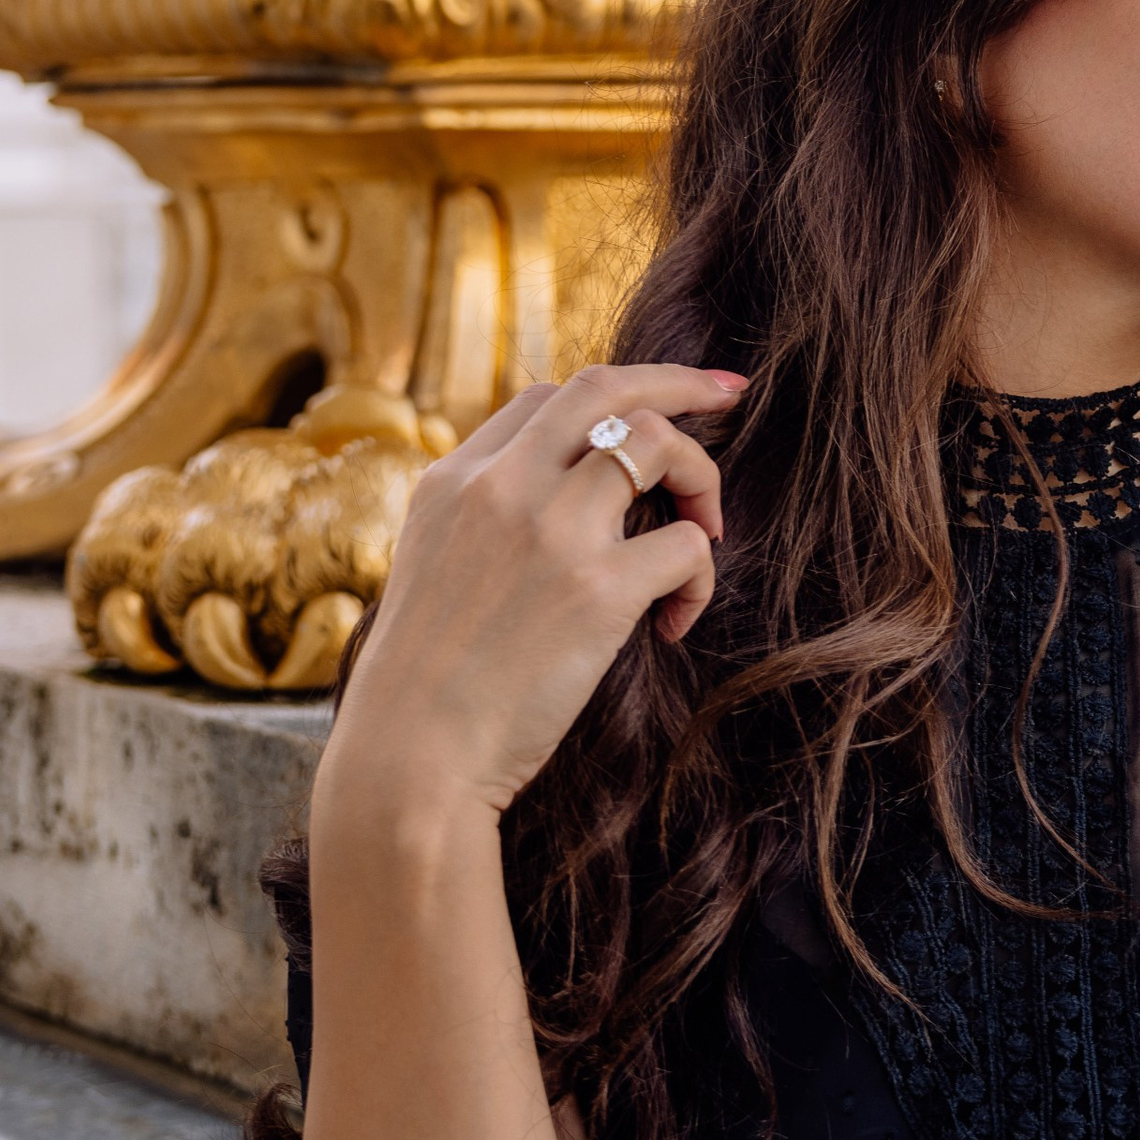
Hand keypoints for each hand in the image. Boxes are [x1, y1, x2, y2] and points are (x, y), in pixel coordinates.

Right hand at [322, 364, 744, 820]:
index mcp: (454, 480)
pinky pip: (688, 545)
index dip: (609, 404)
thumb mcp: (429, 571)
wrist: (410, 759)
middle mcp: (502, 485)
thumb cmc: (421, 690)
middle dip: (681, 380)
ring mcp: (551, 530)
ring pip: (658, 442)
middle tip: (730, 394)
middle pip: (606, 385)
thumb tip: (561, 503)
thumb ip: (483, 522)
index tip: (651, 418)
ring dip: (701, 480)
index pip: (544, 399)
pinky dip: (701, 579)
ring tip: (704, 532)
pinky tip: (674, 625)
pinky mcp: (598, 588)